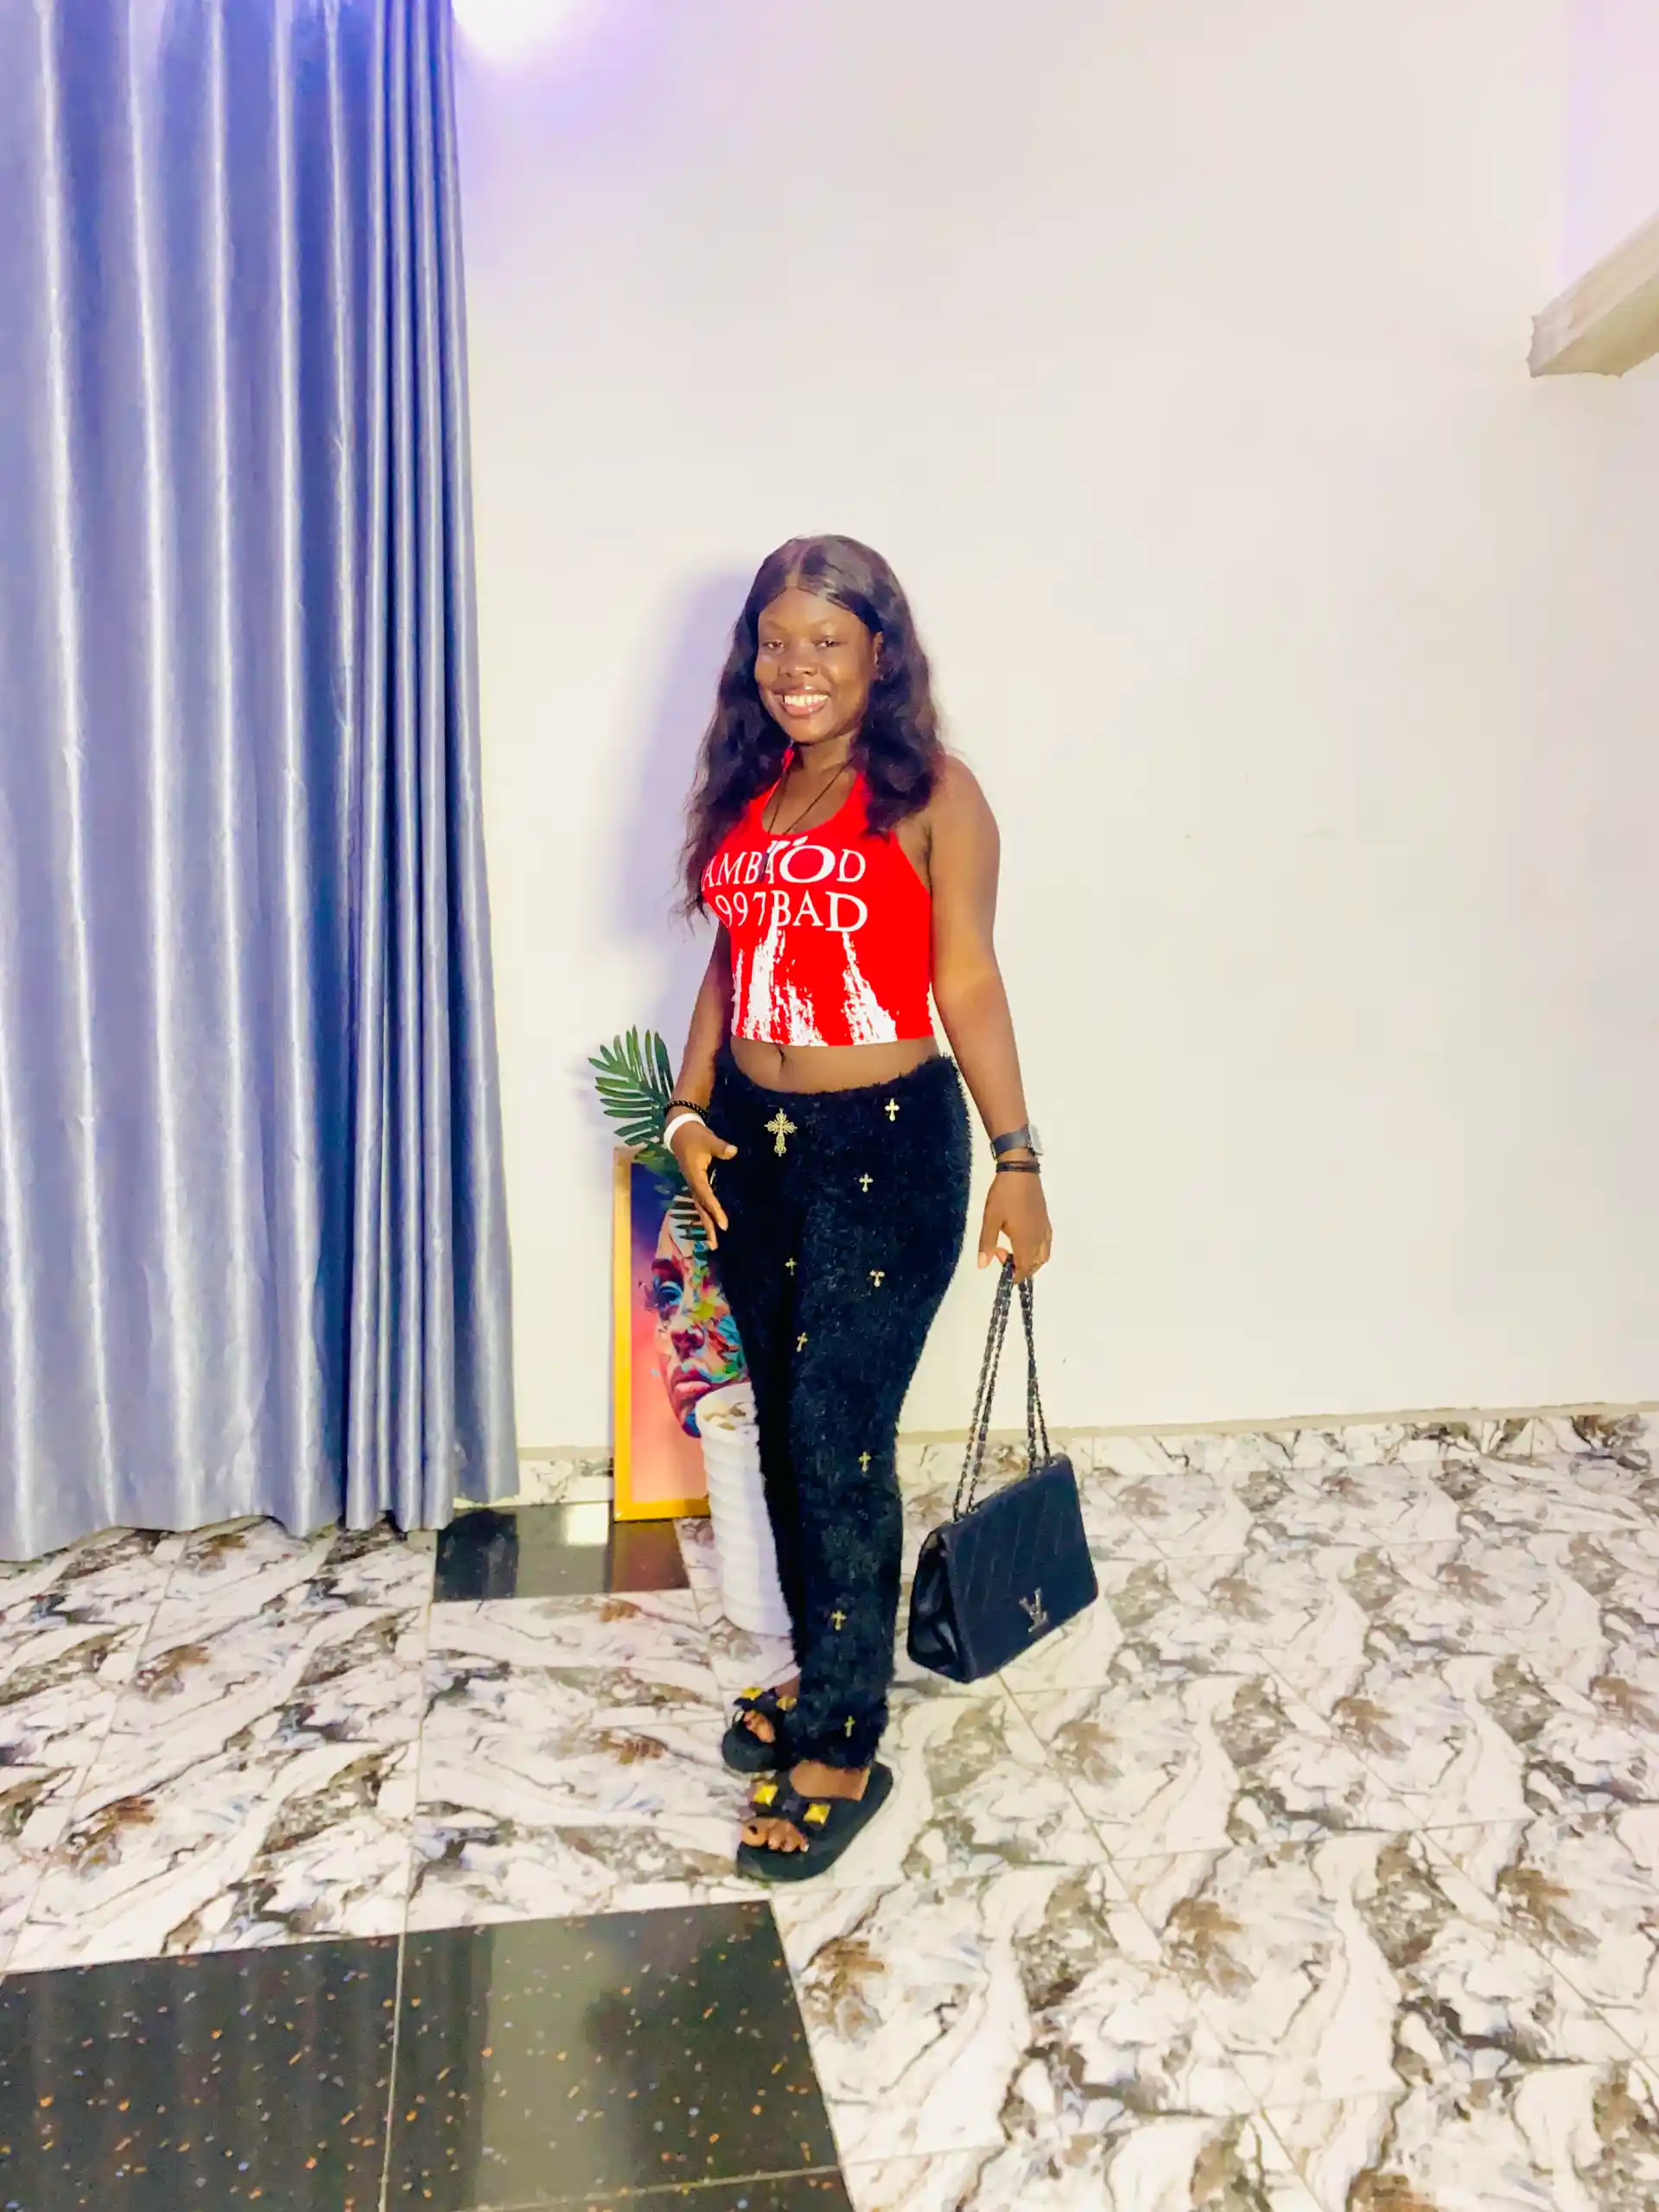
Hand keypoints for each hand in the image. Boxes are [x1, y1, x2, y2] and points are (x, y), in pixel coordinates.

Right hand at [670, 1118, 736, 1246]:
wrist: (679, 1132)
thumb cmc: (695, 1136)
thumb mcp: (708, 1139)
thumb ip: (720, 1147)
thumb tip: (733, 1151)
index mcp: (695, 1176)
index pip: (706, 1197)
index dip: (715, 1211)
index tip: (724, 1225)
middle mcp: (693, 1184)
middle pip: (701, 1209)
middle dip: (708, 1226)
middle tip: (714, 1244)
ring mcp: (693, 1184)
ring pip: (700, 1208)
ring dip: (706, 1224)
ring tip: (712, 1242)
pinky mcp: (695, 1183)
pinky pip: (700, 1202)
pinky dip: (706, 1214)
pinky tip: (711, 1223)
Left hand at [977, 1168, 1051, 1282]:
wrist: (1020, 1171)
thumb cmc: (1004, 1195)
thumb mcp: (990, 1219)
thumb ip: (987, 1244)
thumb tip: (982, 1265)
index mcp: (1025, 1240)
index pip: (1024, 1268)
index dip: (1013, 1275)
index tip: (1000, 1268)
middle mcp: (1039, 1239)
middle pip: (1035, 1265)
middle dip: (1020, 1268)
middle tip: (1000, 1252)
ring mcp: (1044, 1229)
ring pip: (1043, 1256)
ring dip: (1030, 1261)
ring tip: (1012, 1250)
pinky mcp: (1046, 1221)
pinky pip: (1046, 1244)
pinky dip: (1037, 1251)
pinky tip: (1024, 1240)